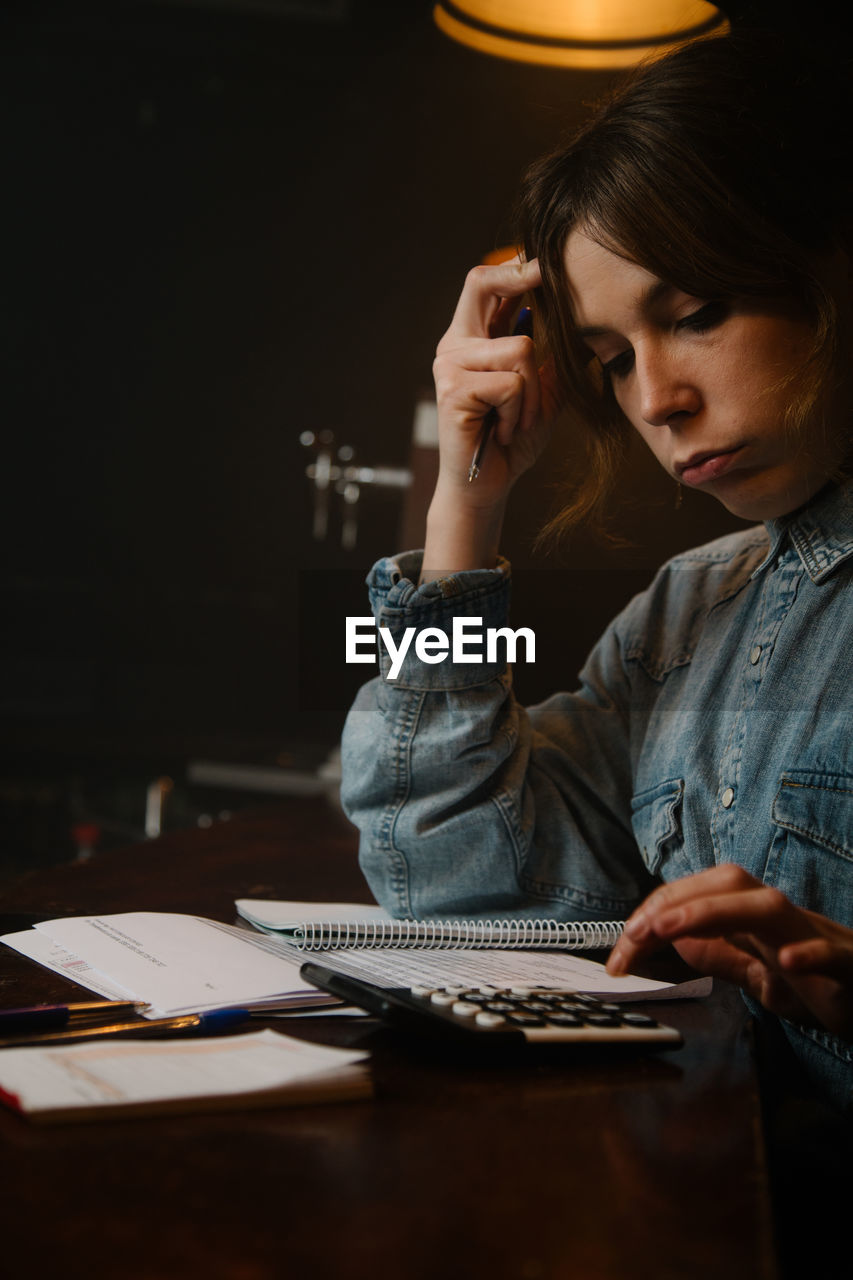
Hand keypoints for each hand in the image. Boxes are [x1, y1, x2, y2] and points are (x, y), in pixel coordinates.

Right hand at [433, 256, 558, 499]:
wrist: (487, 485)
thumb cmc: (512, 440)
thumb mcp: (543, 392)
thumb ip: (554, 358)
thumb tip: (588, 323)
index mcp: (474, 339)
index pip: (487, 285)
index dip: (515, 266)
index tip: (545, 257)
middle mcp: (456, 345)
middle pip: (482, 283)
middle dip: (518, 275)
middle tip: (546, 271)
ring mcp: (450, 365)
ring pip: (519, 349)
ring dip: (533, 393)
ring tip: (518, 420)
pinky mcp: (453, 389)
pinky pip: (510, 383)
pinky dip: (518, 412)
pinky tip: (502, 430)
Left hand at [606, 863, 852, 1039]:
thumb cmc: (825, 985)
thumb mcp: (760, 976)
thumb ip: (722, 956)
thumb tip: (675, 941)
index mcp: (757, 918)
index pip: (699, 896)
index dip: (654, 915)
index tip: (621, 951)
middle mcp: (783, 918)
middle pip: (727, 885)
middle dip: (672, 904)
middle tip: (631, 936)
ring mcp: (817, 937)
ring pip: (769, 906)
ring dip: (714, 912)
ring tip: (671, 929)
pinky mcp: (852, 966)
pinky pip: (833, 952)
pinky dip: (810, 952)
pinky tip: (787, 960)